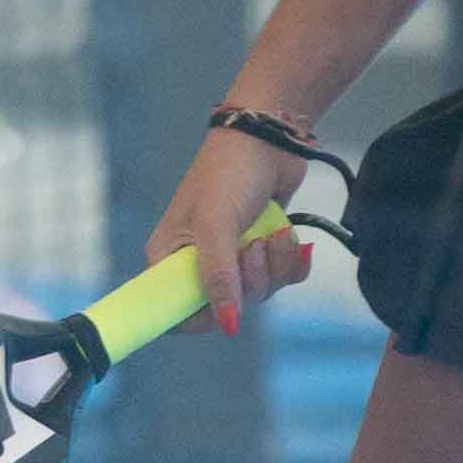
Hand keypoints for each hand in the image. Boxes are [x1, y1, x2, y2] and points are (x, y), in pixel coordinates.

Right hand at [143, 118, 321, 334]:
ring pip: (260, 291)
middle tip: (254, 246)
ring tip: (275, 233)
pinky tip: (293, 239)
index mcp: (169, 257)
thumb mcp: (216, 225)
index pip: (173, 311)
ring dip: (276, 265)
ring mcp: (233, 256)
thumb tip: (227, 324)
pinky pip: (283, 278)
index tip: (225, 307)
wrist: (269, 139)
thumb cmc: (228, 175)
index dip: (200, 317)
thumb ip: (218, 276)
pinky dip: (293, 262)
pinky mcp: (264, 249)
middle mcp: (198, 261)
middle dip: (252, 279)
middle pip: (227, 304)